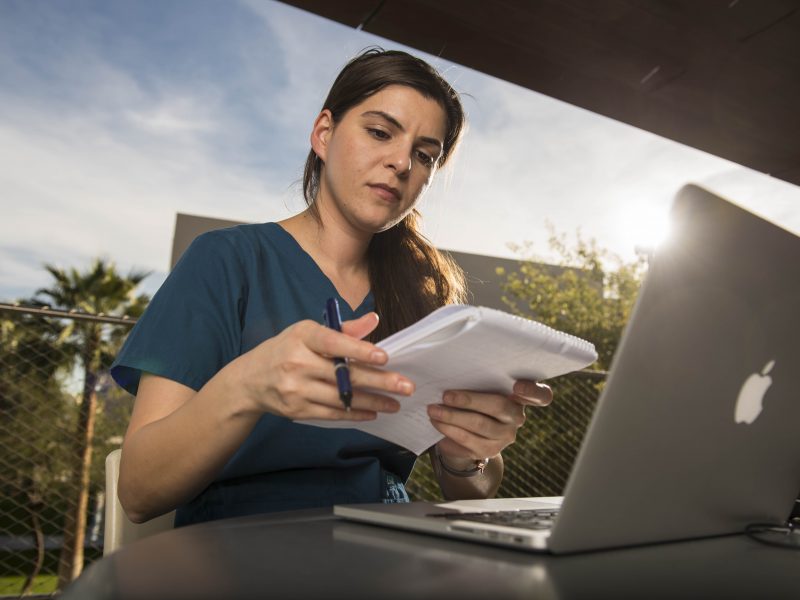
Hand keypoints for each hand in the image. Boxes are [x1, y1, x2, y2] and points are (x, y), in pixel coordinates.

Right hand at [233, 312, 414, 420]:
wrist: (249, 380)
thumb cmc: (286, 349)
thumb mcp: (307, 332)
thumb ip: (342, 329)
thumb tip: (374, 319)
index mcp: (302, 336)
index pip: (333, 342)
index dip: (359, 350)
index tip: (384, 357)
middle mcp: (296, 361)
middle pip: (343, 374)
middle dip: (378, 381)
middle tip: (406, 386)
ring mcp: (295, 388)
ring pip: (341, 398)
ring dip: (373, 401)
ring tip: (396, 403)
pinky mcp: (296, 410)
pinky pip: (331, 414)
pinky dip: (354, 413)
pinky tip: (374, 412)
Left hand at [427, 379, 551, 460]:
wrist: (469, 431)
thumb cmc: (475, 397)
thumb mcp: (481, 386)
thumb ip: (479, 378)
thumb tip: (451, 367)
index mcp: (522, 396)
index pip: (541, 395)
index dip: (532, 390)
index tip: (517, 385)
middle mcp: (518, 417)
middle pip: (499, 406)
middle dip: (470, 400)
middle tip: (446, 395)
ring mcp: (505, 436)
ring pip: (480, 425)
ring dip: (452, 417)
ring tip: (433, 410)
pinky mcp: (490, 450)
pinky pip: (468, 441)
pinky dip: (449, 430)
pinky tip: (436, 422)